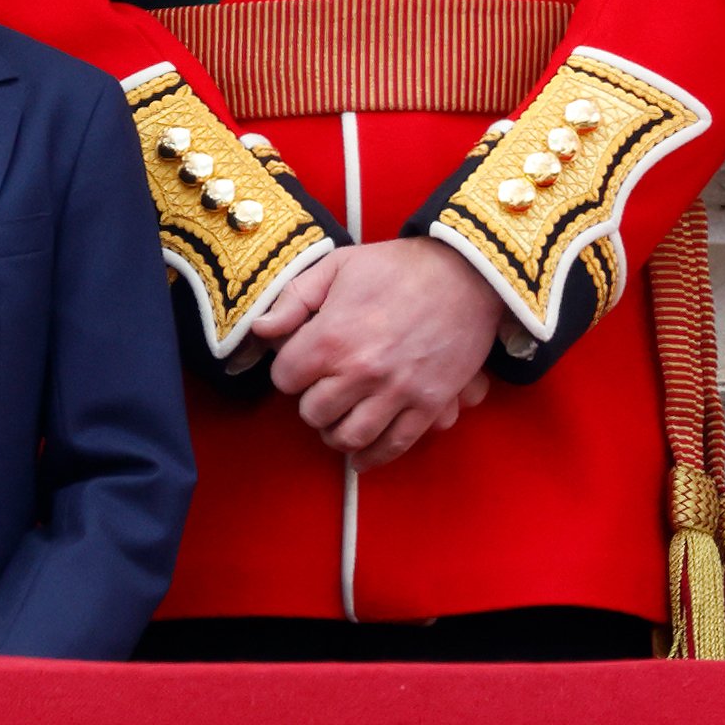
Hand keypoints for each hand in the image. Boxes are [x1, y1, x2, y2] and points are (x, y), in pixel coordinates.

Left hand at [253, 240, 498, 469]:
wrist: (464, 275)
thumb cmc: (394, 268)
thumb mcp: (334, 267)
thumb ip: (292, 300)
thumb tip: (260, 331)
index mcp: (331, 337)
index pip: (285, 379)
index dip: (288, 372)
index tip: (299, 365)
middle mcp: (361, 371)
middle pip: (313, 413)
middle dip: (310, 403)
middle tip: (319, 392)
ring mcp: (397, 392)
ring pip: (349, 437)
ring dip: (336, 434)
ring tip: (336, 422)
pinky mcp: (429, 405)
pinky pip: (395, 445)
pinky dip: (373, 457)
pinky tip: (361, 456)